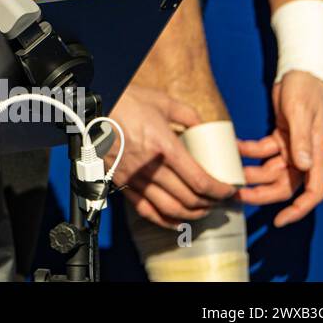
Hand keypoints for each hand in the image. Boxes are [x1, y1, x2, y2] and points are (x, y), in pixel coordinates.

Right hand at [107, 83, 236, 227]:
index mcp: (165, 147)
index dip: (220, 192)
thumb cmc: (126, 101)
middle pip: (189, 199)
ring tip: (202, 210)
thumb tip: (205, 128)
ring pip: (170, 209)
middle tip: (219, 201)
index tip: (229, 191)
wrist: (93, 106)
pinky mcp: (121, 182)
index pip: (200, 182)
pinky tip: (177, 221)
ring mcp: (134, 177)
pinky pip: (146, 210)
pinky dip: (164, 221)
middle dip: (210, 204)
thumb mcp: (162, 101)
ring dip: (191, 214)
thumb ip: (188, 114)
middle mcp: (150, 167)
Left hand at [236, 71, 322, 226]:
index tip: (279, 220)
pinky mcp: (279, 138)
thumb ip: (300, 140)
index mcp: (317, 154)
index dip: (298, 209)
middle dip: (261, 193)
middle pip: (284, 185)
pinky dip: (247, 151)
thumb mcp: (301, 114)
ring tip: (229, 171)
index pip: (314, 191)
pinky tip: (233, 147)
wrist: (299, 72)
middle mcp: (306, 155)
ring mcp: (292, 148)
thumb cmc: (305, 92)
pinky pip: (262, 151)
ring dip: (250, 173)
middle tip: (237, 193)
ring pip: (269, 171)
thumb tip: (303, 165)